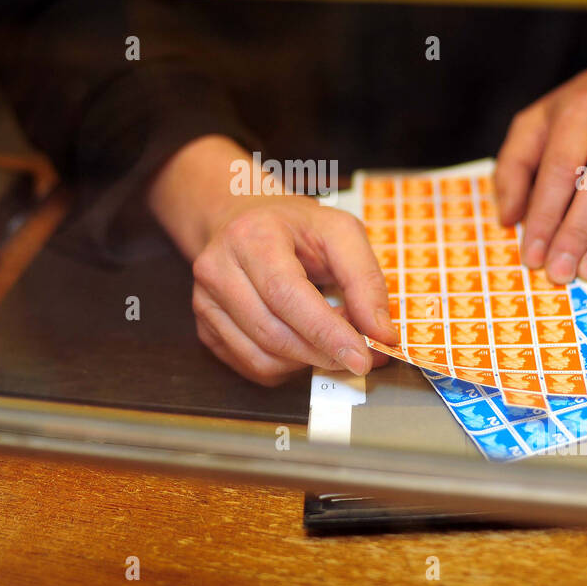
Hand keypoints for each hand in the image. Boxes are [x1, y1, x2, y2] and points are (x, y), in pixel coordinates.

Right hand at [148, 136, 396, 385]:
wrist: (242, 220)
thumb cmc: (293, 226)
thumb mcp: (340, 232)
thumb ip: (365, 279)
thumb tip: (381, 333)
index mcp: (252, 237)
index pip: (287, 295)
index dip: (326, 332)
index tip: (362, 357)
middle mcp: (219, 269)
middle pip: (274, 333)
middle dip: (324, 352)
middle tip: (362, 353)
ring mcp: (205, 301)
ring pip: (262, 358)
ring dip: (307, 361)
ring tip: (331, 339)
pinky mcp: (205, 327)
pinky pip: (251, 366)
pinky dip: (287, 366)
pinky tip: (303, 343)